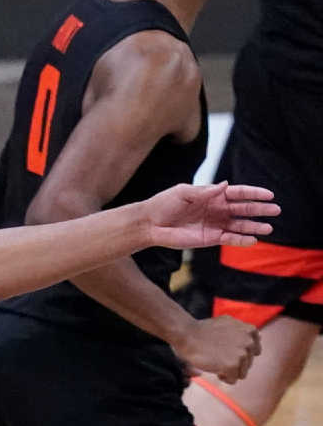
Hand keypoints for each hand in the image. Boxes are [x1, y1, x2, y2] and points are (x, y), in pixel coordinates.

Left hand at [144, 182, 278, 249]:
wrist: (150, 223)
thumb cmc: (164, 204)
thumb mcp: (183, 192)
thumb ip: (205, 191)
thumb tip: (225, 185)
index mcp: (212, 195)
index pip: (238, 193)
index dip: (253, 194)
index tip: (269, 195)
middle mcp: (217, 209)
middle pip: (243, 209)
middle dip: (260, 209)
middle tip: (276, 210)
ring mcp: (215, 224)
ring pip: (239, 225)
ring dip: (254, 226)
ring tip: (268, 228)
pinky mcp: (210, 238)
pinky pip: (229, 239)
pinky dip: (241, 240)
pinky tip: (253, 239)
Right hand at [175, 315, 260, 383]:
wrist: (188, 334)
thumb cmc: (203, 329)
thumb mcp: (227, 322)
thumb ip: (242, 330)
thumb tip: (260, 336)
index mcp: (250, 331)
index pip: (255, 351)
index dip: (240, 354)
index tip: (227, 351)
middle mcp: (249, 342)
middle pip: (247, 364)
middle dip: (234, 363)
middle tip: (217, 356)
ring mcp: (242, 354)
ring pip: (241, 373)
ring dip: (229, 371)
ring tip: (215, 362)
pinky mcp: (232, 366)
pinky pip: (232, 380)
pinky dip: (223, 377)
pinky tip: (213, 368)